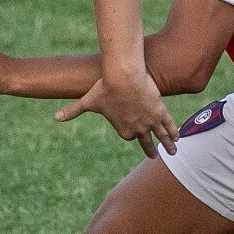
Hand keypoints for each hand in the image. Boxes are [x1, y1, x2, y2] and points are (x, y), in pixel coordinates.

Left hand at [56, 70, 178, 157]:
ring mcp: (150, 121)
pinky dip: (173, 130)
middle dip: (150, 149)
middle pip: (145, 142)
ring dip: (168, 144)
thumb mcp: (87, 102)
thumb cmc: (104, 89)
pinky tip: (178, 137)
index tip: (132, 132)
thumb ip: (73, 111)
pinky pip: (168, 124)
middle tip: (153, 156)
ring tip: (174, 152)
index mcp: (123, 129)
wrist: (123, 77)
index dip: (130, 132)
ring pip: (161, 136)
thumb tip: (55, 117)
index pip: (128, 135)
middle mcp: (137, 129)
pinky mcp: (160, 111)